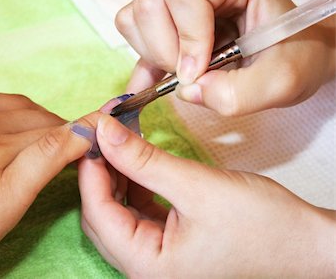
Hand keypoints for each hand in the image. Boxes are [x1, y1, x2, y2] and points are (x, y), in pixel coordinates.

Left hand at [0, 92, 98, 276]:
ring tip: (35, 146)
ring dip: (30, 123)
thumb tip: (83, 131)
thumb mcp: (7, 203)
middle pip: (35, 116)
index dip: (79, 136)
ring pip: (10, 108)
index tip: (94, 142)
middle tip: (66, 154)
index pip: (56, 128)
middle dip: (55, 133)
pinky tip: (1, 135)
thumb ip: (48, 158)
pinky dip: (1, 117)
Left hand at [78, 114, 335, 276]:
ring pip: (119, 213)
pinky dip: (135, 186)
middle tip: (105, 135)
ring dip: (117, 177)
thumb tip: (103, 131)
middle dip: (101, 172)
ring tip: (121, 143)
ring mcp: (157, 258)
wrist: (305, 243)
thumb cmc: (262, 225)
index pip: (98, 213)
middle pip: (103, 215)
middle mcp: (145, 268)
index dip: (90, 169)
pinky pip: (138, 213)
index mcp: (147, 266)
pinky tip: (139, 163)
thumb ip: (143, 159)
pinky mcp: (170, 244)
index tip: (92, 132)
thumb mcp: (196, 186)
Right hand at [116, 0, 334, 114]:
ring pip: (134, 19)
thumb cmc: (292, 58)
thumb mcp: (280, 81)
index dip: (188, 38)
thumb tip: (188, 91)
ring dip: (154, 56)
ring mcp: (176, 2)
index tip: (199, 74)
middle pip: (150, 6)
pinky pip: (134, 38)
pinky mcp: (166, 25)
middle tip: (195, 74)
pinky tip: (154, 85)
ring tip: (184, 72)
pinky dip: (142, 66)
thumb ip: (239, 92)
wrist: (289, 57)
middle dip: (166, 51)